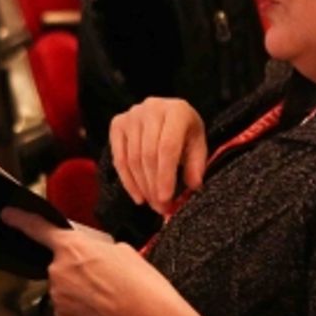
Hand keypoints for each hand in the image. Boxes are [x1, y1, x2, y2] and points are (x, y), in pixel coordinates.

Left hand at [0, 207, 206, 315]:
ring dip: (80, 287)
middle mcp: (58, 271)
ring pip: (64, 286)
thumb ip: (95, 248)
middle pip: (59, 263)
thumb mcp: (121, 250)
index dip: (20, 219)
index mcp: (72, 247)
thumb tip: (91, 256)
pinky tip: (102, 308)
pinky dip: (81, 305)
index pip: (37, 229)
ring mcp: (59, 297)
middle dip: (77, 267)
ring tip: (108, 293)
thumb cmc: (142, 284)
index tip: (8, 215)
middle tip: (104, 275)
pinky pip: (68, 305)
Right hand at [109, 98, 206, 214]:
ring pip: (133, 158)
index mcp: (177, 111)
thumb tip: (193, 186)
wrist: (168, 113)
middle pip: (148, 154)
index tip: (166, 199)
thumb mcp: (197, 144)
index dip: (165, 175)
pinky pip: (119, 158)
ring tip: (152, 203)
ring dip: (142, 186)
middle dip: (153, 185)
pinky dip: (127, 181)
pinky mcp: (118, 124)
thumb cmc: (185, 131)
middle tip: (160, 207)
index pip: (167, 147)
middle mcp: (152, 108)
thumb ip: (196, 165)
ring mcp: (132, 115)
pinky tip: (138, 195)